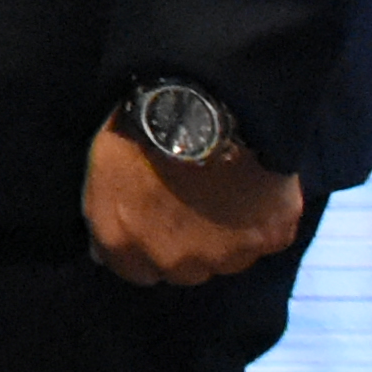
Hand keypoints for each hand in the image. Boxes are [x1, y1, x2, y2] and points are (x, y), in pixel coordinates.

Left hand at [84, 121, 304, 287]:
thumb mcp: (102, 165)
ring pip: (229, 258)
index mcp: (125, 244)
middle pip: (185, 269)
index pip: (137, 270)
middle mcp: (175, 263)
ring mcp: (226, 255)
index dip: (148, 244)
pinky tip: (260, 187)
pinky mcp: (271, 237)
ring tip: (229, 190)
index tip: (158, 220)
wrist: (206, 100)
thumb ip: (104, 213)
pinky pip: (270, 236)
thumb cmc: (143, 124)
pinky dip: (267, 217)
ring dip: (228, 233)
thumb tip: (100, 251)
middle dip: (187, 243)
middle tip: (195, 200)